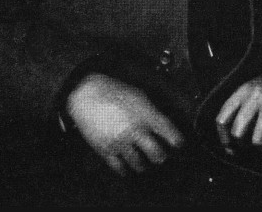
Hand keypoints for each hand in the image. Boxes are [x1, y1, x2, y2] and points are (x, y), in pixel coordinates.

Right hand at [66, 74, 184, 176]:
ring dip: (143, 164)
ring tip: (143, 163)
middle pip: (156, 154)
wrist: (85, 93)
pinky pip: (119, 167)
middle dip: (160, 156)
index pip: (168, 133)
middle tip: (160, 156)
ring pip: (139, 163)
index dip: (175, 140)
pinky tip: (126, 168)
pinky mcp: (106, 149)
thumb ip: (150, 111)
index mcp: (144, 114)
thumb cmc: (110, 90)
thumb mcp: (136, 94)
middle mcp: (134, 129)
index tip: (176, 144)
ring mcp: (120, 141)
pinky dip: (124, 169)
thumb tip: (162, 125)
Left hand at [216, 65, 261, 168]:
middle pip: (237, 132)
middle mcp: (254, 97)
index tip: (227, 147)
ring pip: (256, 140)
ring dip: (260, 150)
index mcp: (243, 90)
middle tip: (245, 150)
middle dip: (240, 145)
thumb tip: (231, 130)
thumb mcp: (255, 86)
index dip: (223, 136)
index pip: (223, 116)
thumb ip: (243, 103)